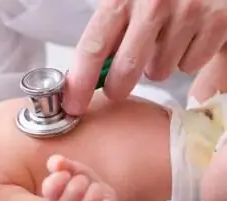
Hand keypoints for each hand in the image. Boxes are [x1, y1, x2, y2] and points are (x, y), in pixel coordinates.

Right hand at [42, 155, 117, 200]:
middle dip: (80, 183)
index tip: (66, 174)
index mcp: (54, 196)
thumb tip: (57, 163)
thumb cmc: (83, 183)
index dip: (57, 180)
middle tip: (84, 180)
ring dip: (94, 192)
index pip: (49, 190)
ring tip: (97, 188)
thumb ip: (62, 163)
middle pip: (68, 198)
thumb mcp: (73, 169)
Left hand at [64, 0, 226, 114]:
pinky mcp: (218, 21)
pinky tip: (190, 36)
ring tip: (165, 40)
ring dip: (158, 64)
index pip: (92, 48)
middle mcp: (153, 3)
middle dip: (119, 85)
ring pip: (159, 71)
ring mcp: (187, 12)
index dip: (79, 83)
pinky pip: (190, 64)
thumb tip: (91, 81)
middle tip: (120, 82)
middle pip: (125, 71)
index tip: (73, 105)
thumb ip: (111, 35)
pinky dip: (188, 57)